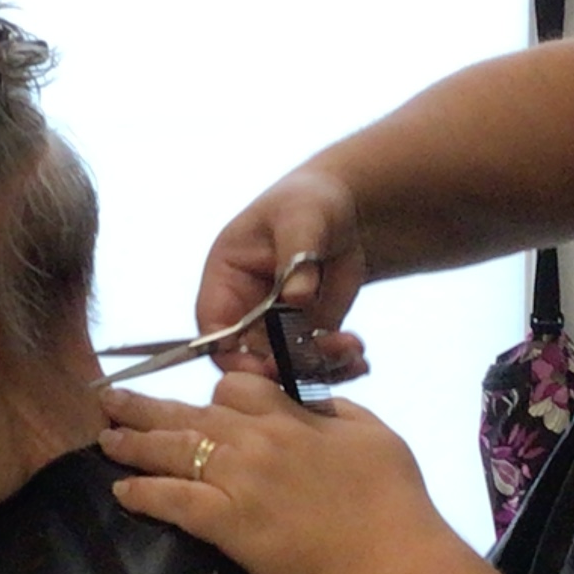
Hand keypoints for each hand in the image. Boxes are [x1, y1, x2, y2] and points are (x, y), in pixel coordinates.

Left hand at [100, 376, 451, 573]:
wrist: (385, 554)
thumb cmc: (390, 498)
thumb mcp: (373, 433)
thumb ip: (336, 410)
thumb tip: (312, 402)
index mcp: (289, 418)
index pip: (235, 389)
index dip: (216, 394)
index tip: (206, 403)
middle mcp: (254, 441)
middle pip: (190, 414)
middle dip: (147, 407)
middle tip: (110, 401)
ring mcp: (236, 480)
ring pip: (173, 451)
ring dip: (134, 443)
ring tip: (104, 438)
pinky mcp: (226, 523)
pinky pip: (174, 501)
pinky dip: (144, 493)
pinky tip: (121, 490)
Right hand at [195, 166, 368, 383]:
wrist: (344, 211)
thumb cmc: (308, 203)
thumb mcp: (302, 219)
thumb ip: (296, 257)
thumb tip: (296, 297)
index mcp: (225, 281)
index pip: (214, 333)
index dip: (233, 357)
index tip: (268, 366)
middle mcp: (245, 312)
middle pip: (251, 360)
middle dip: (286, 369)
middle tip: (323, 360)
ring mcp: (277, 328)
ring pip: (288, 369)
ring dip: (320, 369)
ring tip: (352, 352)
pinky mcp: (307, 335)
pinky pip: (317, 365)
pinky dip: (339, 368)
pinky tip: (359, 360)